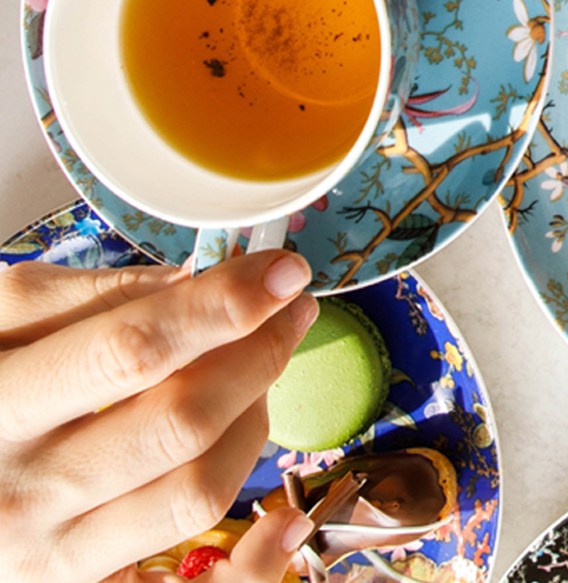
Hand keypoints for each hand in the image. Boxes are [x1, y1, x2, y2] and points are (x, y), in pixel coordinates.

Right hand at [0, 250, 319, 582]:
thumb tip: (190, 281)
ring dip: (254, 424)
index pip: (130, 351)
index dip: (221, 305)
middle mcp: (23, 494)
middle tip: (287, 310)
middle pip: (178, 423)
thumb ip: (83, 298)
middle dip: (256, 355)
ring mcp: (53, 558)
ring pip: (197, 493)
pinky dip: (255, 559)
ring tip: (255, 379)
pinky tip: (285, 520)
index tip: (281, 270)